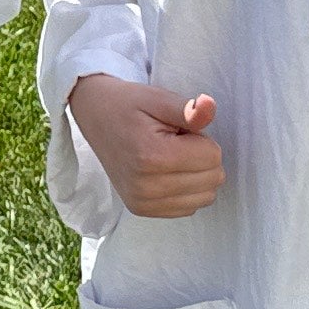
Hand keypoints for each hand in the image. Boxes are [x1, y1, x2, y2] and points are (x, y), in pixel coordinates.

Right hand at [67, 76, 224, 217]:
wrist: (94, 117)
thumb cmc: (129, 105)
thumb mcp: (159, 98)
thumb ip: (189, 109)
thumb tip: (210, 106)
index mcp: (153, 156)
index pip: (213, 156)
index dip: (201, 138)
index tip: (176, 131)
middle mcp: (147, 186)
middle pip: (213, 178)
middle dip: (200, 156)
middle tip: (173, 142)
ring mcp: (143, 201)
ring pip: (205, 196)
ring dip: (196, 175)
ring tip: (169, 157)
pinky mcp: (141, 210)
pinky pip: (189, 208)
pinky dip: (186, 190)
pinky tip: (165, 172)